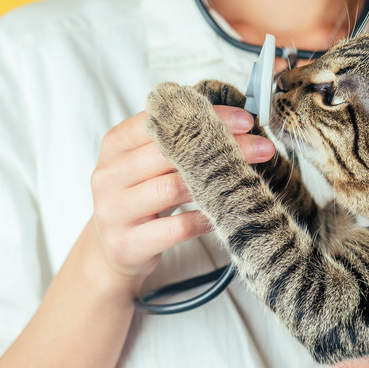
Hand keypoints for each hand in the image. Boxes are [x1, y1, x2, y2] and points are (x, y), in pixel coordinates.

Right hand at [88, 106, 274, 290]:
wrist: (110, 250)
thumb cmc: (137, 200)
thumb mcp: (144, 165)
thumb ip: (173, 141)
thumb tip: (230, 122)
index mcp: (114, 145)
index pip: (161, 120)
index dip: (204, 116)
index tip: (244, 120)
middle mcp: (108, 175)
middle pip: (169, 153)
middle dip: (220, 147)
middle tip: (259, 147)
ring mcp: (114, 210)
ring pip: (171, 189)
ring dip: (215, 182)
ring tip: (247, 178)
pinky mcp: (128, 243)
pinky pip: (177, 227)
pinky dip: (204, 218)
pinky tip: (225, 212)